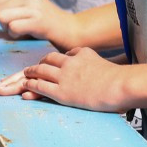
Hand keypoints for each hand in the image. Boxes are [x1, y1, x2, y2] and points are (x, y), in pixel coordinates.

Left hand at [0, 0, 79, 48]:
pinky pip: (11, 28)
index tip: (12, 14)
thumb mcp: (27, 2)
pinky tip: (24, 33)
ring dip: (6, 27)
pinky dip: (14, 34)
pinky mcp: (37, 21)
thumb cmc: (43, 17)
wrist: (68, 28)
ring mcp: (33, 7)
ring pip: (1, 17)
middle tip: (17, 23)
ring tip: (20, 27)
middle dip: (1, 20)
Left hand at [0, 48, 126, 110]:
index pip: (64, 54)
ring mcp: (64, 77)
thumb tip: (100, 64)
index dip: (54, 60)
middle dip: (39, 64)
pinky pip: (41, 86)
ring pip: (41, 71)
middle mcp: (70, 62)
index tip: (49, 63)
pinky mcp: (62, 92)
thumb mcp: (107, 63)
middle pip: (48, 59)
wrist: (121, 85)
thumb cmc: (121, 79)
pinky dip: (31, 85)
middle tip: (33, 68)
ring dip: (31, 72)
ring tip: (24, 75)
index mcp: (82, 54)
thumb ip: (97, 62)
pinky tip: (26, 86)